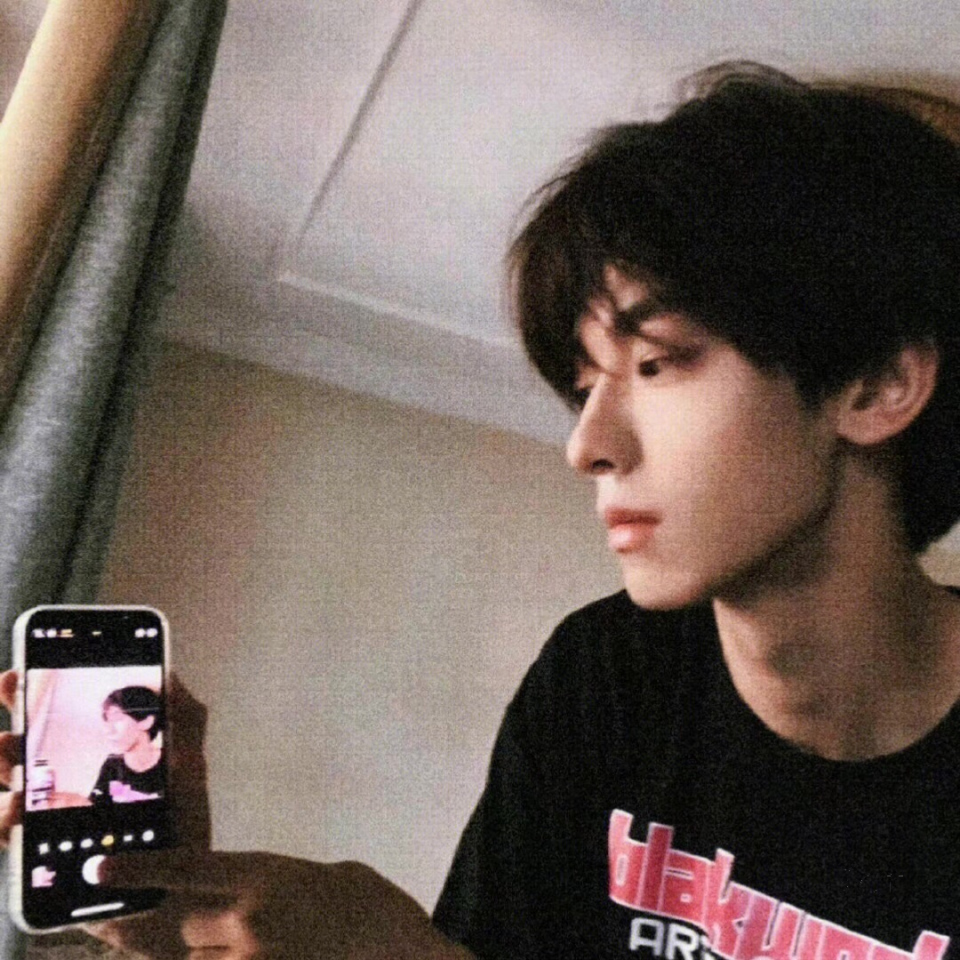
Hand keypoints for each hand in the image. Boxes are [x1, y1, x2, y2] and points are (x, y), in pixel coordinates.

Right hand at [0, 669, 210, 958]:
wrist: (180, 900)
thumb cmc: (183, 833)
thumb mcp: (189, 770)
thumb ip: (184, 722)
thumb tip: (171, 674)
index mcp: (98, 764)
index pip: (57, 726)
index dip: (33, 700)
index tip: (18, 675)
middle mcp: (69, 792)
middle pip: (24, 755)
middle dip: (9, 731)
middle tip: (5, 716)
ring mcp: (54, 829)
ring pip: (11, 795)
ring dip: (2, 773)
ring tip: (7, 765)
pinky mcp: (47, 867)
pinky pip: (13, 844)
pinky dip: (5, 825)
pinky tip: (13, 812)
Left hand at [98, 850, 470, 959]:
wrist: (404, 955)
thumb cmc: (368, 903)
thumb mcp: (317, 873)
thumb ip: (265, 884)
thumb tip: (224, 902)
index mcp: (265, 874)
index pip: (185, 870)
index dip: (137, 872)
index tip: (96, 871)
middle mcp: (248, 920)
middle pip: (171, 927)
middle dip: (138, 928)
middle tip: (106, 926)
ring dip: (179, 956)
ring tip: (177, 942)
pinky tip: (213, 954)